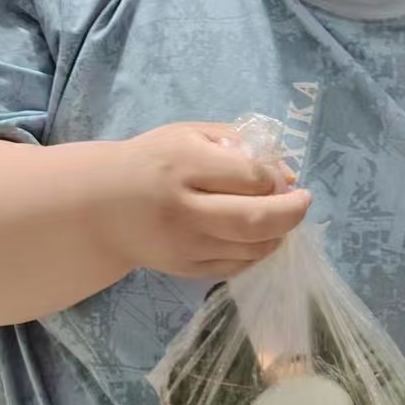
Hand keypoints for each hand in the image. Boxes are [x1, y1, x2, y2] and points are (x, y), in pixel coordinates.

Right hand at [97, 122, 310, 280]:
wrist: (101, 205)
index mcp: (184, 164)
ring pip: (252, 248)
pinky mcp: (185, 269)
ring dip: (278, 233)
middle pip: (256, 219)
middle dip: (292, 212)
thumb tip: (286, 173)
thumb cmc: (151, 161)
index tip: (279, 175)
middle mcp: (184, 208)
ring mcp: (184, 244)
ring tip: (279, 217)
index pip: (251, 176)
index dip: (276, 177)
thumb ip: (238, 143)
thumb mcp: (189, 135)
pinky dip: (256, 251)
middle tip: (303, 201)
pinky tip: (257, 236)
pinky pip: (236, 265)